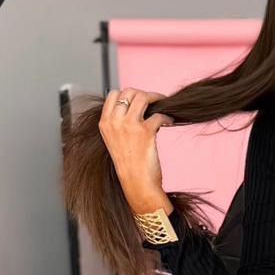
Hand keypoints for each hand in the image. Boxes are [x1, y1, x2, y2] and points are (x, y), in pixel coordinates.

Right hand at [98, 88, 172, 209]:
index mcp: (105, 123)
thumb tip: (137, 107)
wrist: (136, 183)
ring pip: (143, 97)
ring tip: (164, 105)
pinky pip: (159, 115)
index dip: (128, 93)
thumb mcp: (114, 140)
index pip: (113, 94)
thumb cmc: (128, 165)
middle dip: (144, 93)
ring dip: (156, 98)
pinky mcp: (145, 132)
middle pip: (129, 92)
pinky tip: (169, 122)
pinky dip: (167, 117)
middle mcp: (115, 122)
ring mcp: (129, 126)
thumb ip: (119, 123)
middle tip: (154, 100)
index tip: (138, 99)